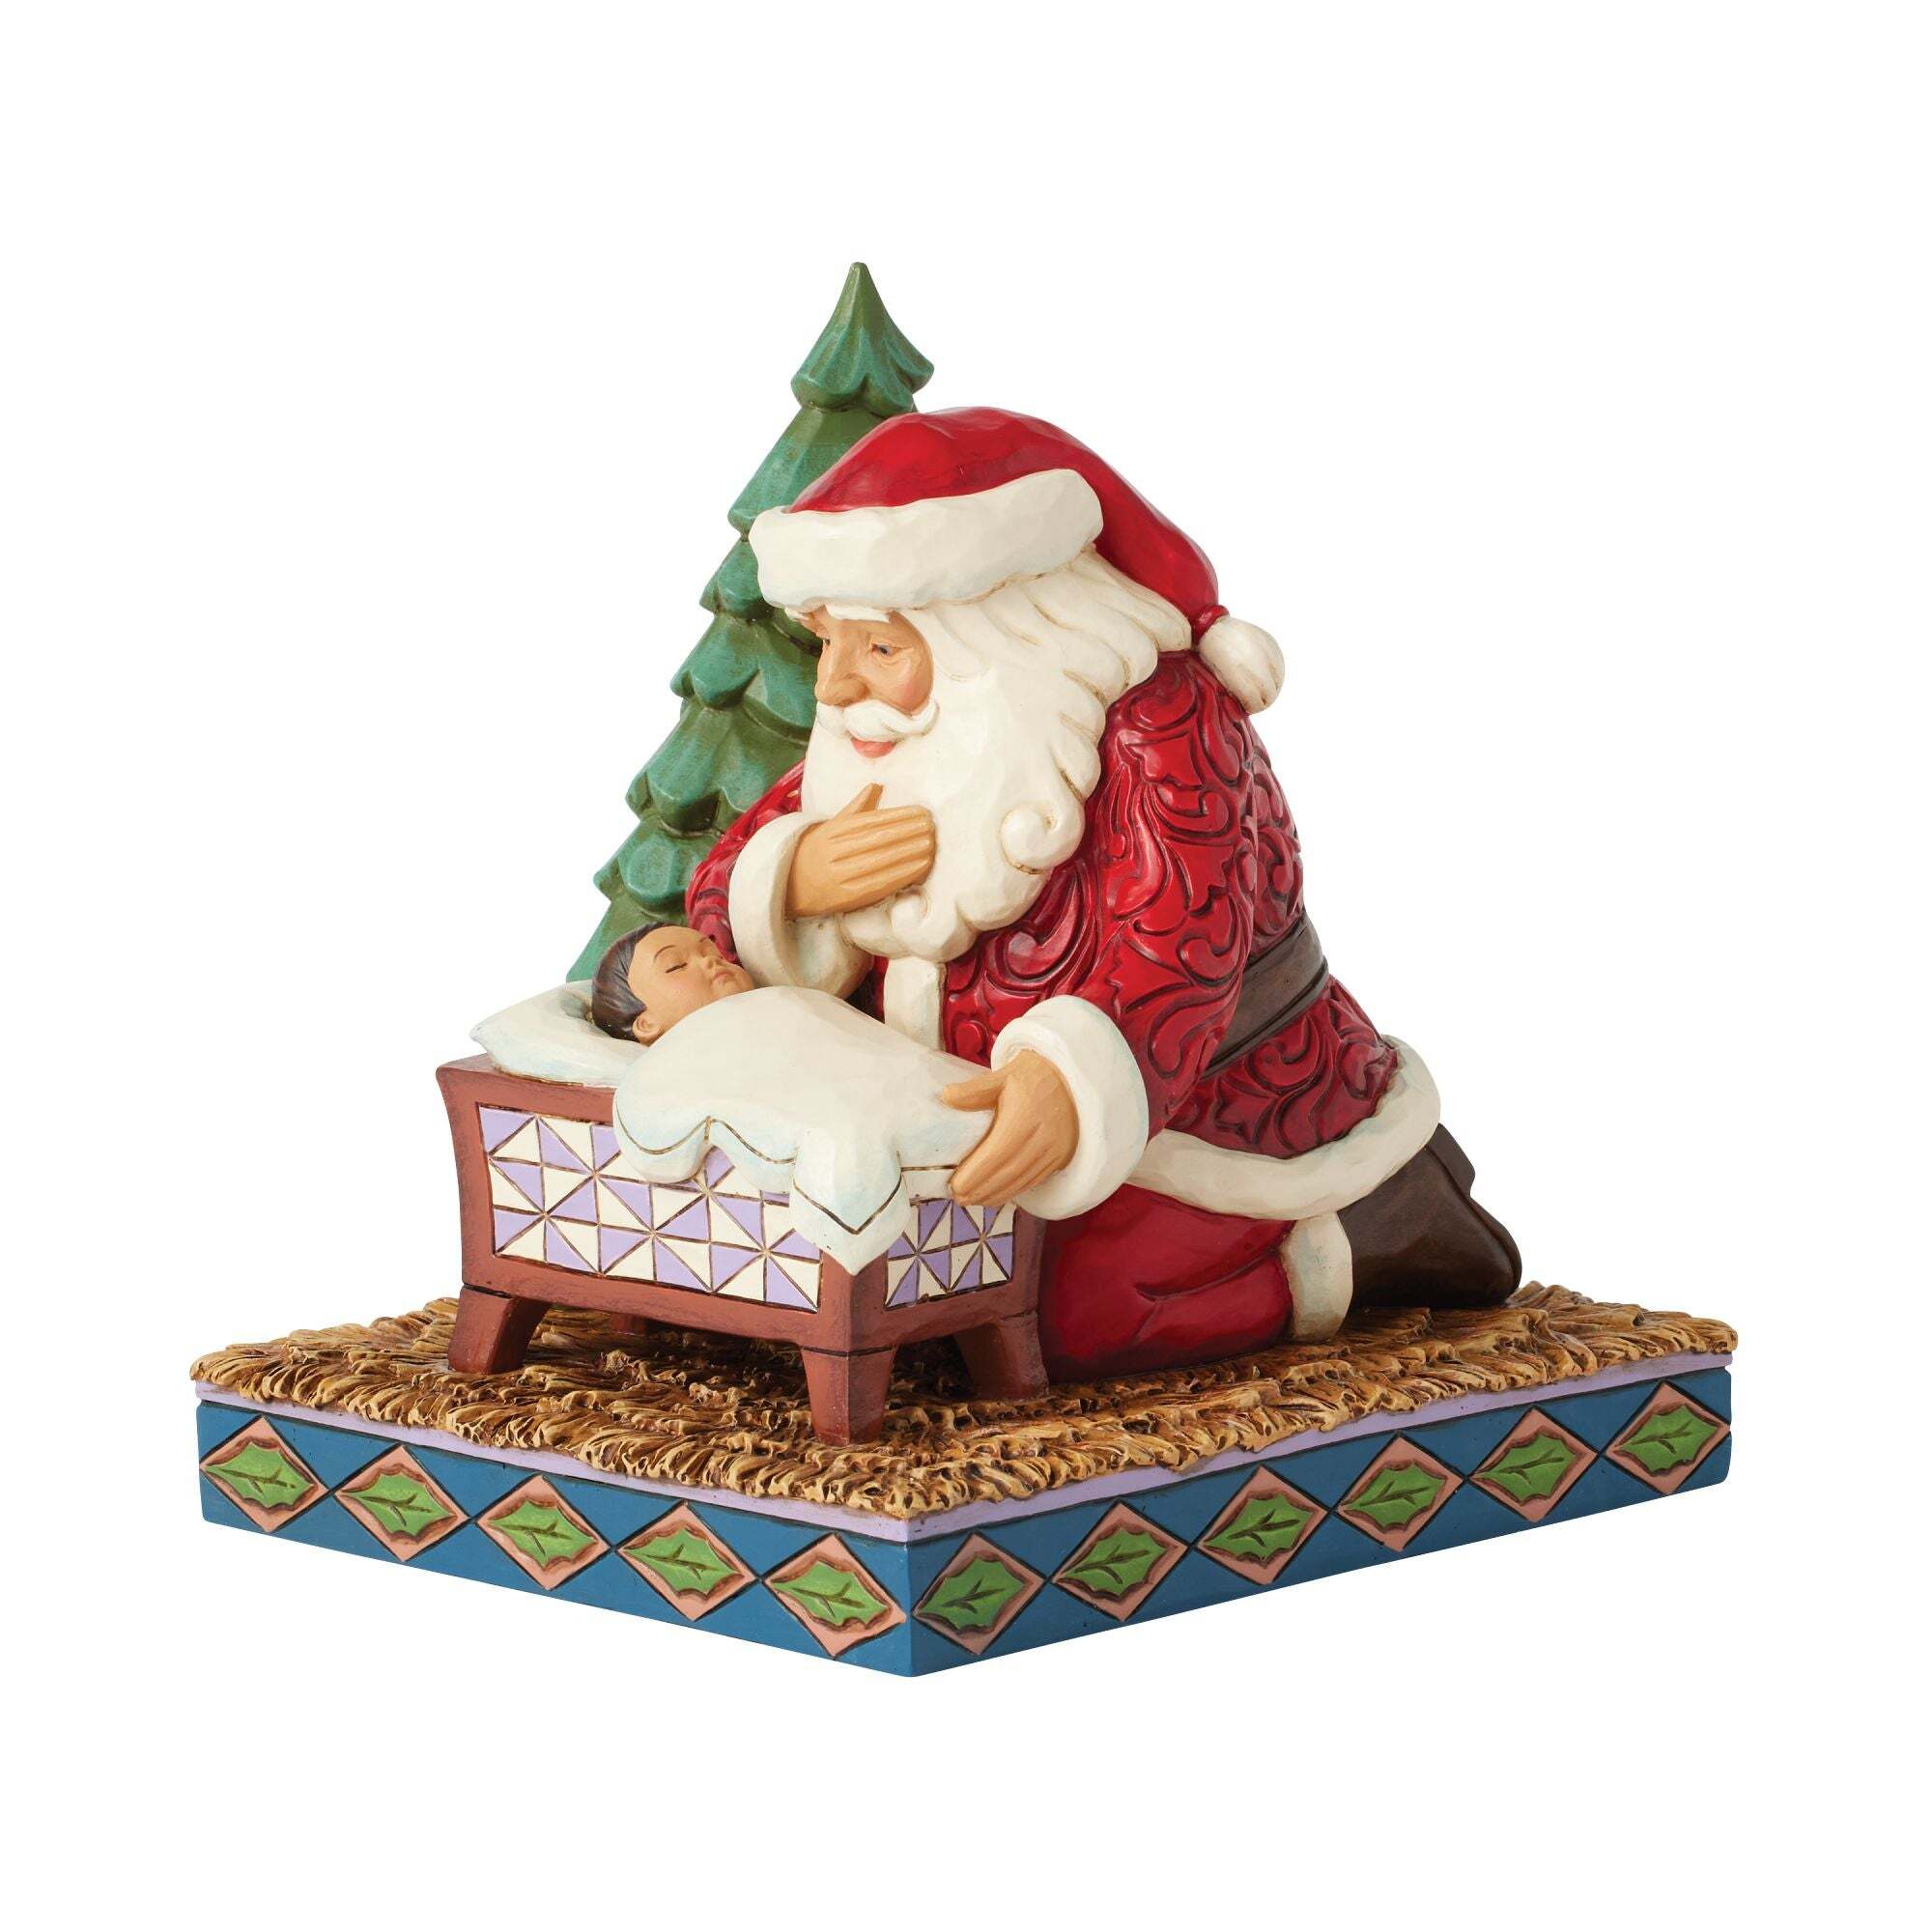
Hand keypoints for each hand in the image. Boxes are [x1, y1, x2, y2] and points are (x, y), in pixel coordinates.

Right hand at [786, 783, 935, 918]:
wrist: (789, 885)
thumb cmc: (817, 852)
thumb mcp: (830, 826)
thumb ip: (855, 808)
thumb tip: (876, 785)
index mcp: (832, 831)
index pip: (870, 821)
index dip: (898, 816)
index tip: (921, 812)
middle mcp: (835, 851)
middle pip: (877, 839)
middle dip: (908, 832)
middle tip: (932, 826)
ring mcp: (840, 875)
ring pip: (880, 860)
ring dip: (909, 852)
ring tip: (931, 844)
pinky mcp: (847, 897)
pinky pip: (879, 883)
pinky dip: (902, 874)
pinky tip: (920, 866)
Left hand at [942, 1051, 1078, 1206]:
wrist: (1072, 1082)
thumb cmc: (1033, 1077)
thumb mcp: (1003, 1076)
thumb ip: (975, 1090)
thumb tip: (945, 1096)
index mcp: (1024, 1117)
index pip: (997, 1153)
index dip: (976, 1173)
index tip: (954, 1185)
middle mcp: (1041, 1138)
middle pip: (1008, 1172)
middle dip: (981, 1189)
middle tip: (958, 1198)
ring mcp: (1053, 1151)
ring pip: (1021, 1180)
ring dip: (995, 1195)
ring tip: (972, 1200)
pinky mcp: (1059, 1158)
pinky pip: (1033, 1180)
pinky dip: (1013, 1191)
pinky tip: (996, 1196)